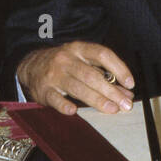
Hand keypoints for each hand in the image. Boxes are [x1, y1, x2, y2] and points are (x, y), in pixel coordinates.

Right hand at [17, 42, 134, 115]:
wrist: (31, 66)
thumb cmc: (64, 65)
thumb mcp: (83, 63)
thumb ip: (105, 76)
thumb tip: (127, 93)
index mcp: (79, 49)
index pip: (102, 54)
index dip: (119, 68)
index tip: (130, 83)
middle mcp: (66, 59)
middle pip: (91, 75)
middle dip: (111, 90)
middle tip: (125, 104)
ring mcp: (54, 74)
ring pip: (77, 87)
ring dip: (97, 99)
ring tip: (112, 109)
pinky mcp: (44, 89)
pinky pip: (55, 98)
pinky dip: (64, 105)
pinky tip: (74, 111)